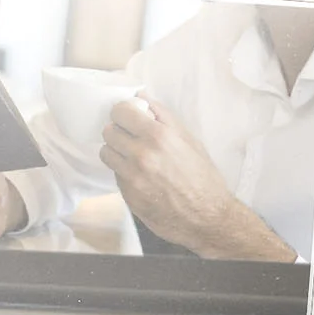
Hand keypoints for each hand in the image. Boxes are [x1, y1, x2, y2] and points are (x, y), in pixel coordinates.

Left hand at [98, 95, 295, 261]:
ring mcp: (132, 177)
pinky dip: (123, 171)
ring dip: (116, 152)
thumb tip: (141, 97)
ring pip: (106, 153)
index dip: (123, 112)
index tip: (129, 117)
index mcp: (158, 136)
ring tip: (133, 157)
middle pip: (108, 131)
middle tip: (131, 137)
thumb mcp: (190, 140)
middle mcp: (141, 155)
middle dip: (119, 131)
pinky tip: (141, 176)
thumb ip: (163, 116)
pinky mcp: (127, 195)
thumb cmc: (203, 177)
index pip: (120, 111)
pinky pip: (115, 174)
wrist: (207, 217)